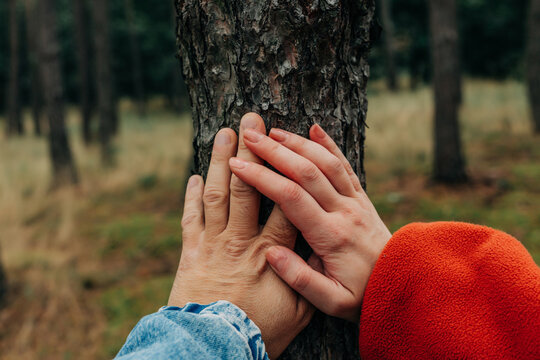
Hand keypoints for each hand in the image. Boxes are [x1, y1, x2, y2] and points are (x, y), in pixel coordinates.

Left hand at [168, 113, 312, 357]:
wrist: (210, 347)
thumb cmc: (258, 332)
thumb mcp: (297, 314)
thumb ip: (307, 279)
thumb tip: (314, 251)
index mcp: (270, 253)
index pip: (284, 204)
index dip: (285, 170)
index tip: (287, 142)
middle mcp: (240, 241)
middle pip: (247, 189)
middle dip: (250, 151)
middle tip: (250, 120)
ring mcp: (213, 244)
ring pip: (217, 195)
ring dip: (220, 161)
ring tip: (224, 132)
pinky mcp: (190, 252)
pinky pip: (190, 218)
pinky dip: (191, 195)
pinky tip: (195, 175)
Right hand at [229, 123, 391, 321]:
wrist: (400, 283)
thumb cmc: (361, 294)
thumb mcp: (331, 301)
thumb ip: (300, 279)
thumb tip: (271, 253)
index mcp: (330, 236)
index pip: (291, 197)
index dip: (262, 178)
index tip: (238, 165)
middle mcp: (344, 211)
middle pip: (307, 171)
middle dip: (275, 152)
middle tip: (250, 137)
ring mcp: (356, 201)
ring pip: (326, 163)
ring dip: (299, 143)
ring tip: (273, 131)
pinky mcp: (362, 197)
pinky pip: (346, 165)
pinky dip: (330, 145)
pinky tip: (315, 128)